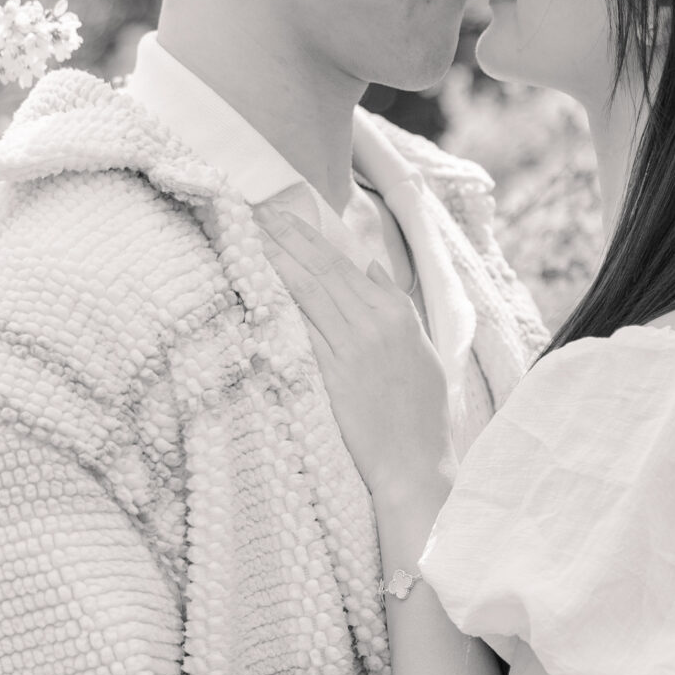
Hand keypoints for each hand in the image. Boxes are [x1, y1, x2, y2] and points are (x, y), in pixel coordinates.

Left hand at [259, 208, 453, 510]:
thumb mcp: (422, 349)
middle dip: (288, 237)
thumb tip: (370, 266)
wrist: (414, 463)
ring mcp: (353, 348)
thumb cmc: (421, 413)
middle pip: (322, 270)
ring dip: (277, 261)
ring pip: (308, 292)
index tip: (285, 217)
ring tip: (252, 237)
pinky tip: (257, 287)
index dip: (311, 238)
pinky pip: (300, 330)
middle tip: (257, 212)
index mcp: (398, 313)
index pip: (345, 264)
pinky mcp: (333, 375)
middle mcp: (375, 323)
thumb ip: (396, 303)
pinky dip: (279, 305)